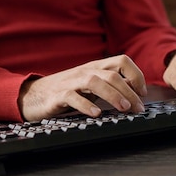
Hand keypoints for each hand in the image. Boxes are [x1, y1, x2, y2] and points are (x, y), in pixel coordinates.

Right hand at [19, 55, 146, 120]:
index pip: (121, 61)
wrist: (32, 96)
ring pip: (94, 82)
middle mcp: (85, 72)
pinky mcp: (57, 96)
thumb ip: (110, 85)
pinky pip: (72, 97)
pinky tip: (96, 114)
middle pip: (112, 74)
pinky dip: (86, 105)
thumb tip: (134, 90)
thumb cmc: (66, 91)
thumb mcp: (91, 86)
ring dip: (112, 95)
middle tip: (137, 108)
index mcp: (95, 68)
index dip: (136, 75)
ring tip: (123, 108)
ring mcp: (71, 82)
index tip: (142, 92)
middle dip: (129, 91)